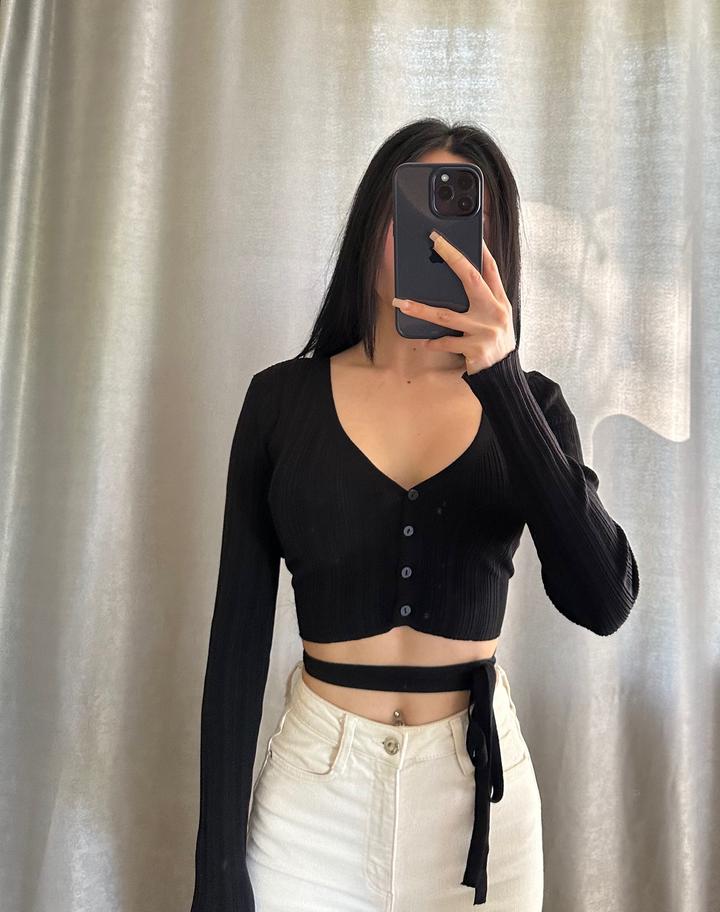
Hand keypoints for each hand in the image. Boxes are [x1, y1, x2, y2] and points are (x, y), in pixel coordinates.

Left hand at [391, 232, 516, 375]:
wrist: (503, 374)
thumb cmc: (495, 342)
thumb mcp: (496, 317)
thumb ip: (484, 299)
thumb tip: (460, 278)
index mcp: (500, 302)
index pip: (491, 269)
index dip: (481, 249)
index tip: (469, 232)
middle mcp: (494, 313)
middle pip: (471, 279)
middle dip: (452, 257)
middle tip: (435, 242)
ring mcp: (484, 331)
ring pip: (446, 316)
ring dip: (421, 309)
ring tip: (401, 303)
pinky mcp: (474, 350)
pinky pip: (446, 342)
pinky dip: (432, 341)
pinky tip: (422, 340)